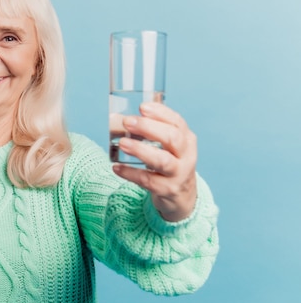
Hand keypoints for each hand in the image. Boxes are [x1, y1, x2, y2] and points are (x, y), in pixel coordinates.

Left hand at [112, 102, 197, 221]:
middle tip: (127, 122)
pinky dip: (130, 173)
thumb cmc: (170, 162)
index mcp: (187, 139)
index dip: (160, 113)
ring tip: (122, 143)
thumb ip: (151, 132)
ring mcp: (178, 174)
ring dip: (140, 150)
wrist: (182, 195)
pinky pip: (147, 180)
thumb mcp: (169, 146)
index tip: (142, 107)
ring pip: (162, 160)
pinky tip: (116, 167)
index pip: (177, 122)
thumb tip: (118, 118)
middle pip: (172, 138)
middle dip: (148, 127)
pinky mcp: (167, 189)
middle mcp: (186, 155)